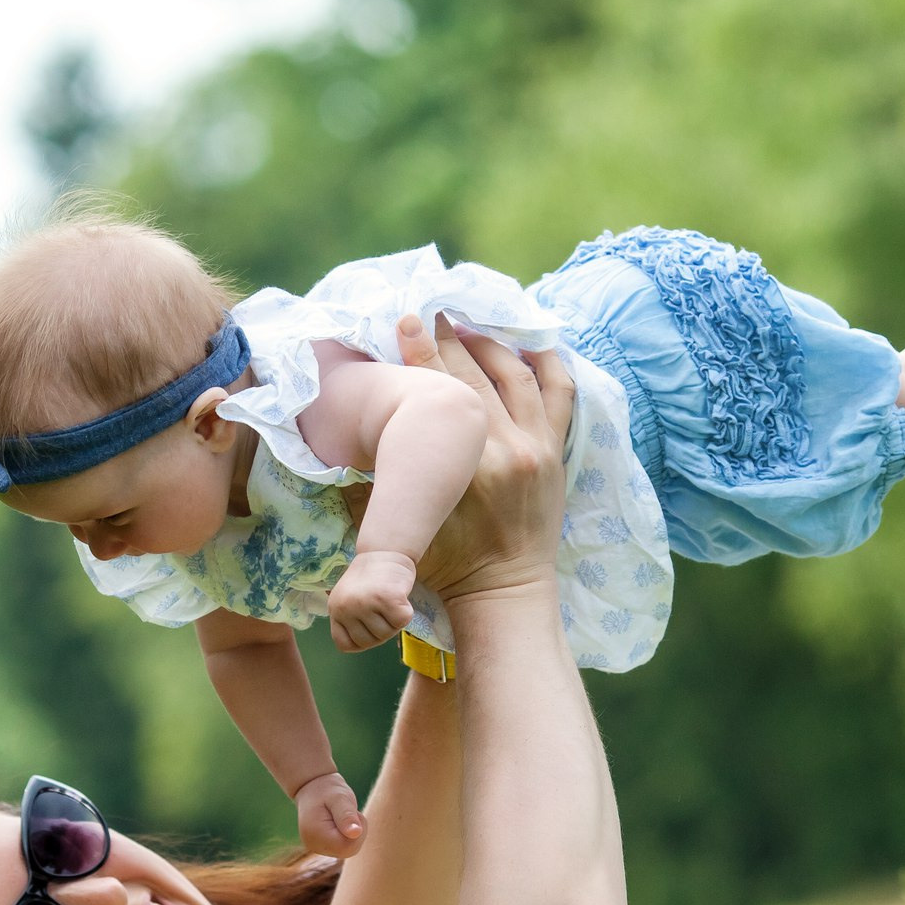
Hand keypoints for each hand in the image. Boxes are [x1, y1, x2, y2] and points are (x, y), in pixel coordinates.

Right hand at [293, 770, 365, 858]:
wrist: (312, 787)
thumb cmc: (328, 790)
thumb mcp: (340, 798)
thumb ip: (347, 816)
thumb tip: (355, 834)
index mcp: (315, 834)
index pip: (347, 846)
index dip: (357, 830)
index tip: (352, 812)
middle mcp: (314, 845)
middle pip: (349, 850)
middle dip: (356, 832)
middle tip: (349, 812)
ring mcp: (317, 848)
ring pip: (348, 849)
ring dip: (352, 833)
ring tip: (342, 815)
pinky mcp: (322, 848)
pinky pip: (344, 848)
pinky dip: (347, 835)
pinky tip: (339, 822)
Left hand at [327, 550, 416, 652]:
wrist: (385, 550)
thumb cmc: (370, 578)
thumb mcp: (349, 599)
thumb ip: (350, 621)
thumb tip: (355, 646)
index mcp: (335, 609)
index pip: (345, 644)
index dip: (361, 640)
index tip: (368, 624)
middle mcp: (346, 607)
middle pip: (369, 642)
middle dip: (380, 631)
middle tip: (383, 609)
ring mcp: (366, 603)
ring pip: (386, 634)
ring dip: (394, 622)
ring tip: (389, 600)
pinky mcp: (388, 598)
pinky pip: (402, 622)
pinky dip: (407, 612)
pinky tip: (400, 597)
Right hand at [397, 314, 571, 604]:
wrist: (504, 593)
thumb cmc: (448, 566)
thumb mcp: (403, 527)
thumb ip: (373, 487)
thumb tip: (344, 445)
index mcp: (468, 466)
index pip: (439, 391)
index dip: (419, 352)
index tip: (404, 320)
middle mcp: (507, 448)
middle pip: (474, 374)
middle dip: (448, 337)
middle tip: (430, 311)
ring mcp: (538, 447)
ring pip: (516, 374)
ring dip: (490, 343)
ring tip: (467, 324)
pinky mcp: (556, 452)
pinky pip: (560, 393)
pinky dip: (546, 363)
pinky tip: (529, 343)